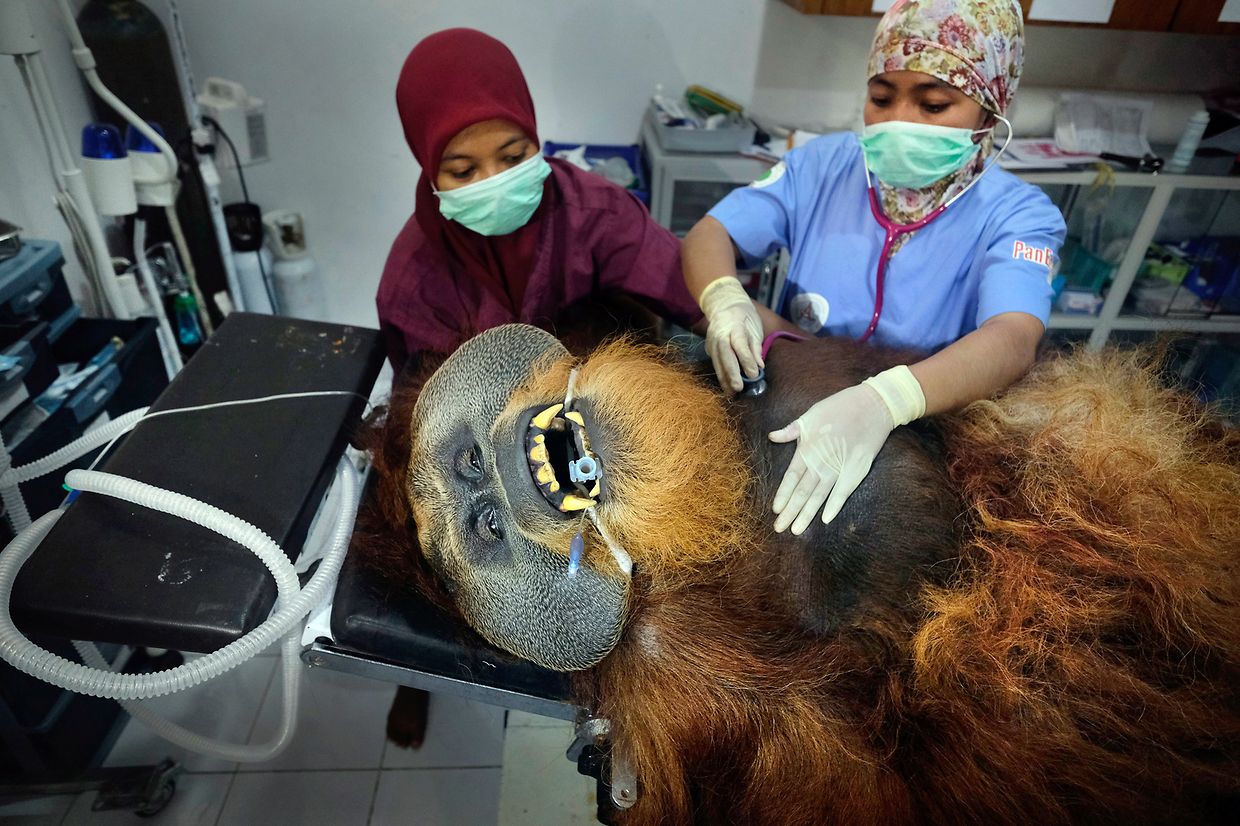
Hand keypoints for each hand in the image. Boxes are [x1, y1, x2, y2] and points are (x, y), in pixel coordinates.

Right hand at [699, 276, 762, 392]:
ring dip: (724, 379)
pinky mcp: (708, 347)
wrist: (724, 303)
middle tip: (738, 388)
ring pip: (717, 362)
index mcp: (735, 326)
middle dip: (731, 373)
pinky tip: (725, 387)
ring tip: (731, 394)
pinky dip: (720, 375)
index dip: (746, 360)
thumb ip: (755, 347)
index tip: (753, 375)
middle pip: (725, 355)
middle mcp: (720, 334)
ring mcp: (711, 341)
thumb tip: (759, 367)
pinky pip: (714, 363)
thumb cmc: (744, 316)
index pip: (740, 345)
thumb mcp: (754, 327)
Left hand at [768, 366, 924, 534]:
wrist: (872, 405)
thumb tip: (772, 436)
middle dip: (790, 511)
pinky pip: (843, 492)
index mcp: (808, 449)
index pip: (791, 477)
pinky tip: (825, 519)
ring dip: (807, 514)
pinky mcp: (856, 469)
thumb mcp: (811, 414)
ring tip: (797, 529)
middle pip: (802, 492)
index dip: (783, 495)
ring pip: (819, 496)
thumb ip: (792, 430)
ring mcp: (839, 467)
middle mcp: (821, 462)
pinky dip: (834, 506)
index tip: (775, 510)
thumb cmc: (839, 407)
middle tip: (779, 528)